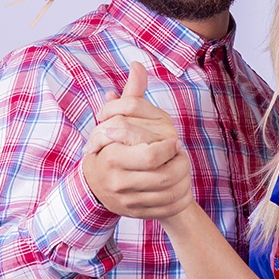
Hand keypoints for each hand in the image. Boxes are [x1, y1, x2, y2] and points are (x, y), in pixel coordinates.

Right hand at [82, 62, 192, 218]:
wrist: (96, 185)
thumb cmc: (111, 144)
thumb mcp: (117, 119)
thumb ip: (130, 95)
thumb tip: (138, 64)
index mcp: (111, 156)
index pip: (151, 154)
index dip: (169, 147)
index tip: (174, 140)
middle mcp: (116, 181)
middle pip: (163, 176)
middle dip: (180, 165)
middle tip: (180, 154)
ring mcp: (126, 200)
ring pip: (168, 193)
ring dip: (182, 180)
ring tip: (181, 167)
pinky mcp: (136, 214)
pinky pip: (166, 209)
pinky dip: (178, 197)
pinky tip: (179, 186)